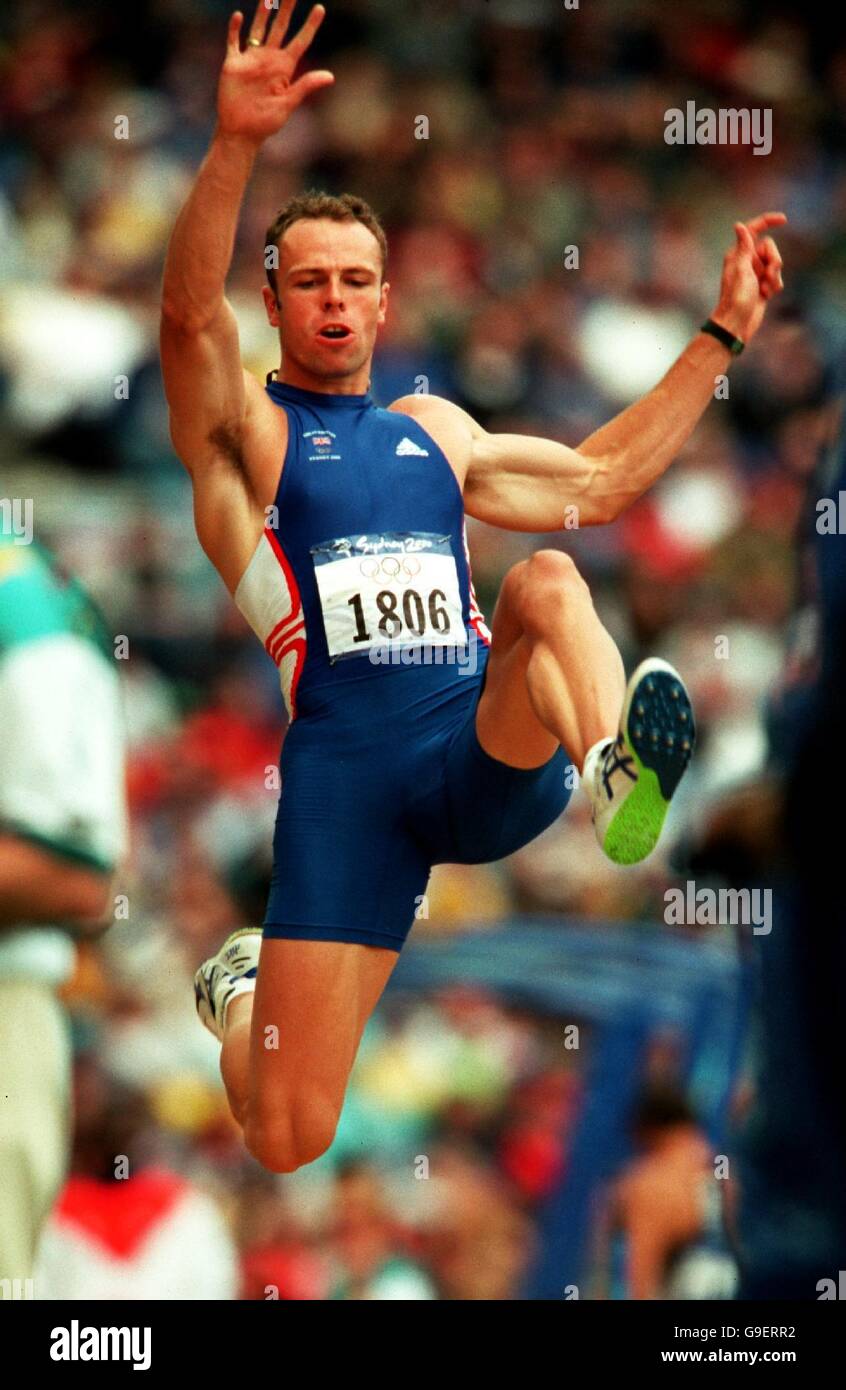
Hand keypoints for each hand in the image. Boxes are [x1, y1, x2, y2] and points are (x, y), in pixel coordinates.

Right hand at [217, 1, 333, 146]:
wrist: (241, 132)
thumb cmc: (266, 122)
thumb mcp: (289, 104)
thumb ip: (306, 86)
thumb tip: (330, 76)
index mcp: (285, 68)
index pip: (300, 41)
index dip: (310, 25)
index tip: (320, 8)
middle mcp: (269, 59)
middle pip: (280, 28)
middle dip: (287, 10)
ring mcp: (251, 59)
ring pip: (258, 29)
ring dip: (263, 13)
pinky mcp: (234, 64)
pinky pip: (234, 42)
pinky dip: (235, 29)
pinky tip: (238, 16)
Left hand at [710, 211, 786, 345]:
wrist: (737, 323)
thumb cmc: (736, 298)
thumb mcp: (741, 269)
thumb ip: (744, 247)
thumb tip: (739, 225)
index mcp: (739, 254)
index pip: (755, 230)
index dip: (768, 221)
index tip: (784, 220)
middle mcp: (747, 261)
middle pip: (770, 247)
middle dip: (774, 259)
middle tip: (767, 274)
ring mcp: (756, 273)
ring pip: (776, 264)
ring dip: (774, 276)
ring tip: (765, 289)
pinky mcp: (763, 285)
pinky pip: (777, 278)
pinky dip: (775, 286)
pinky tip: (766, 296)